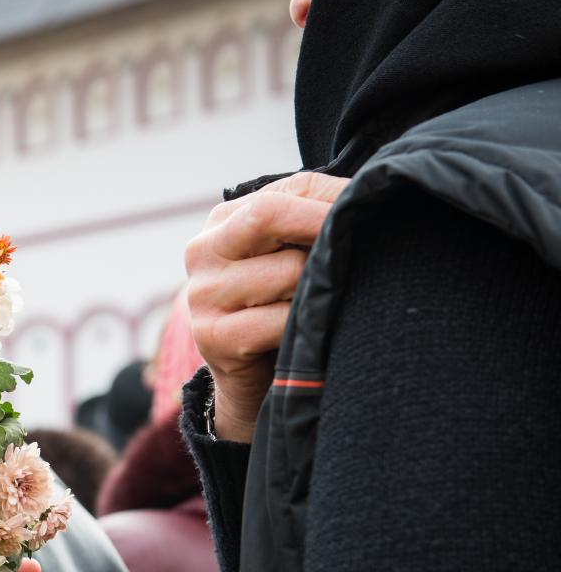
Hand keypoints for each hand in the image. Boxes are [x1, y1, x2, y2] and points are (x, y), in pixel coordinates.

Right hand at [184, 172, 350, 441]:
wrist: (253, 377)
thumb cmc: (284, 303)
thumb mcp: (292, 250)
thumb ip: (315, 212)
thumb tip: (365, 193)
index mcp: (222, 221)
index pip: (282, 194)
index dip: (331, 204)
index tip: (370, 218)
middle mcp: (202, 251)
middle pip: (269, 215)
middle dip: (321, 233)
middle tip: (351, 258)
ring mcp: (201, 295)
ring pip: (287, 271)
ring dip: (315, 290)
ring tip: (314, 306)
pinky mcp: (212, 336)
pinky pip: (279, 319)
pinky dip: (303, 327)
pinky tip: (302, 334)